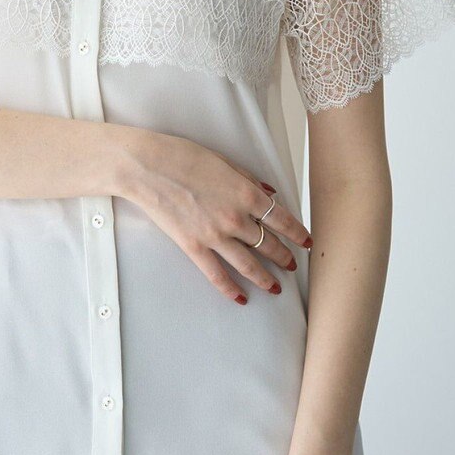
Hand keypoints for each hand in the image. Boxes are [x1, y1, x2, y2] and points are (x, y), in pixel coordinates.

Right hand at [122, 130, 312, 302]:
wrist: (147, 167)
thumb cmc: (183, 157)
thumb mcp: (224, 161)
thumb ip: (249, 180)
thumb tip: (269, 193)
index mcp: (246, 193)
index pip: (281, 219)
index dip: (298, 233)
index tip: (306, 241)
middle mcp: (235, 218)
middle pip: (269, 244)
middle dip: (284, 256)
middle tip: (293, 265)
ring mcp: (215, 235)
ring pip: (249, 265)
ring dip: (266, 278)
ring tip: (276, 287)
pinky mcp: (193, 247)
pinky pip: (217, 275)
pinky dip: (231, 289)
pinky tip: (241, 298)